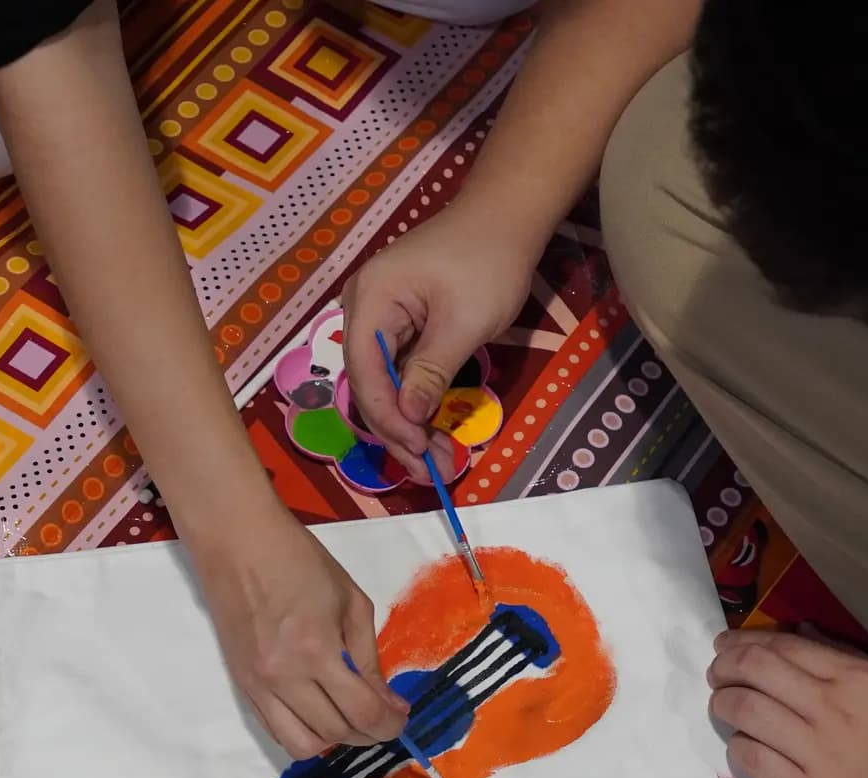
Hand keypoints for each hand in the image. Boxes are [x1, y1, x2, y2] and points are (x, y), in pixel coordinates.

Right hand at [190, 509, 408, 758]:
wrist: (238, 544)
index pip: (362, 712)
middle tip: (383, 715)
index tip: (401, 715)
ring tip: (350, 718)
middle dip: (369, 733)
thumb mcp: (351, 601)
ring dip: (334, 740)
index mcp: (316, 650)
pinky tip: (320, 714)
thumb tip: (388, 701)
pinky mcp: (242, 686)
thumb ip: (369, 657)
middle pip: (335, 733)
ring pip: (301, 745)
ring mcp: (258, 686)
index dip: (391, 724)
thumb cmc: (300, 561)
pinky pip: (275, 731)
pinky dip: (304, 733)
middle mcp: (284, 677)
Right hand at [342, 207, 537, 471]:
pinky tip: (434, 428)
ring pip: (384, 382)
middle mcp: (362, 308)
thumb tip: (409, 417)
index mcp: (370, 301)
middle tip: (429, 470)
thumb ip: (431, 372)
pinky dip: (416, 399)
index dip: (388, 419)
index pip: (366, 374)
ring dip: (408, 421)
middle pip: (369, 383)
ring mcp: (378, 315)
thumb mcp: (464, 323)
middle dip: (398, 430)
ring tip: (436, 459)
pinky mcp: (399, 322)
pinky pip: (399, 369)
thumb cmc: (488, 262)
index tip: (417, 452)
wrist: (505, 217)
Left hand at [707, 627, 867, 777]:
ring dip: (723, 704)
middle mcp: (830, 708)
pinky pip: (753, 761)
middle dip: (725, 667)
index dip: (745, 644)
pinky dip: (738, 748)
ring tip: (721, 706)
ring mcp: (816, 753)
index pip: (784, 647)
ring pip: (745, 712)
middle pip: (755, 672)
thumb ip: (851, 660)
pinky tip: (741, 747)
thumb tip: (803, 633)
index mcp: (857, 678)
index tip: (727, 646)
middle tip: (715, 672)